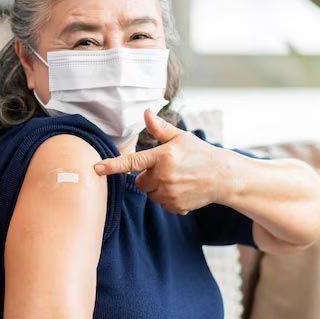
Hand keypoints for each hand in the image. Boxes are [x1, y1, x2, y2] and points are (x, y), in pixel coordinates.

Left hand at [93, 109, 233, 214]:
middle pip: (140, 182)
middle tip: (168, 169)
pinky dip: (168, 198)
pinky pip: (162, 204)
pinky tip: (182, 189)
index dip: (112, 166)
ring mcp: (170, 193)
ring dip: (158, 188)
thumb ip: (160, 128)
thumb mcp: (181, 137)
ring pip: (150, 194)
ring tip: (177, 178)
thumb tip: (146, 112)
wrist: (224, 176)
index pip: (131, 162)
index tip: (95, 168)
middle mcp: (164, 176)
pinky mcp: (176, 206)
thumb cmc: (200, 153)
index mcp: (163, 156)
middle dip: (148, 176)